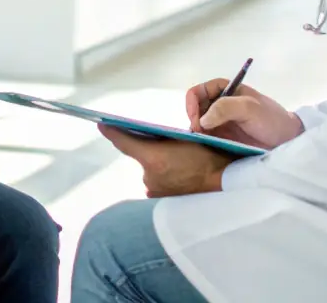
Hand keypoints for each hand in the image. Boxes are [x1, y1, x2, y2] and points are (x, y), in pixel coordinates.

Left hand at [99, 126, 230, 197]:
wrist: (225, 187)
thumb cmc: (209, 158)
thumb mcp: (186, 139)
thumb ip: (163, 138)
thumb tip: (149, 137)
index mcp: (153, 158)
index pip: (123, 141)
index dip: (111, 131)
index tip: (101, 124)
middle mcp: (148, 177)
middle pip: (141, 158)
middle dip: (151, 152)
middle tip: (170, 150)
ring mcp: (154, 191)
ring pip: (151, 173)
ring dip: (159, 169)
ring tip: (180, 167)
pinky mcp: (161, 203)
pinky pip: (158, 186)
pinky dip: (165, 181)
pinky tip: (180, 179)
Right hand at [186, 79, 302, 149]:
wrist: (287, 141)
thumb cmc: (271, 119)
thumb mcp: (249, 108)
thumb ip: (225, 108)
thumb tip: (202, 120)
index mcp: (225, 90)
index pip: (198, 92)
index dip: (192, 104)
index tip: (197, 121)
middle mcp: (220, 104)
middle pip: (195, 108)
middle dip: (193, 120)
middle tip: (199, 134)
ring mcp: (221, 122)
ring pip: (199, 124)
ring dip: (196, 132)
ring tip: (202, 142)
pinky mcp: (224, 138)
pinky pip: (206, 137)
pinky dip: (202, 141)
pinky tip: (206, 147)